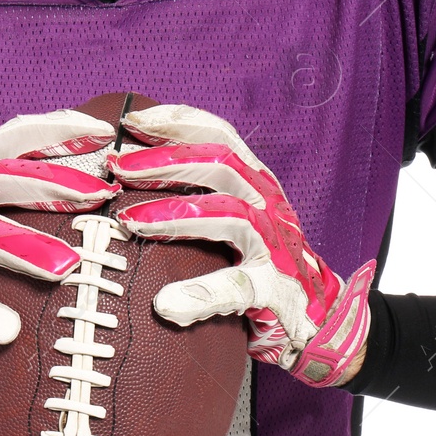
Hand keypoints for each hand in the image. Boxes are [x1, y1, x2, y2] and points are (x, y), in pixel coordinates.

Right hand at [0, 110, 119, 343]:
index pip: (18, 135)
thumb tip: (95, 176)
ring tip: (66, 267)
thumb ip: (20, 182)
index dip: (60, 130)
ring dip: (24, 248)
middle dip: (57, 184)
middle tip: (102, 193)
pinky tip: (5, 329)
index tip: (105, 133)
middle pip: (7, 178)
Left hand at [108, 104, 377, 388]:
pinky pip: (238, 286)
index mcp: (254, 182)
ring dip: (175, 215)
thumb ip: (195, 194)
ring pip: (229, 214)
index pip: (218, 136)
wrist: (316, 315)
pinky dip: (202, 293)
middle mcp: (268, 204)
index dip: (177, 122)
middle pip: (220, 164)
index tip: (131, 120)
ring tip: (130, 220)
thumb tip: (131, 171)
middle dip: (166, 161)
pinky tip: (168, 303)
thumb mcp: (232, 216)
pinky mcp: (275, 289)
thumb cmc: (259, 261)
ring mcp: (274, 245)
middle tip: (119, 166)